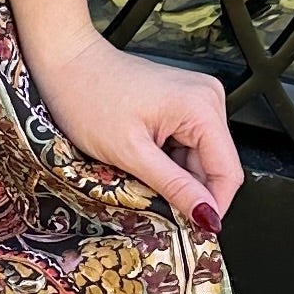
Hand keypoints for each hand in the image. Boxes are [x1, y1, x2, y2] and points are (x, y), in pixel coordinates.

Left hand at [28, 29, 242, 234]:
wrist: (65, 62)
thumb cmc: (87, 96)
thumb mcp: (130, 153)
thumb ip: (173, 187)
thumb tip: (206, 216)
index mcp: (201, 107)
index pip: (228, 172)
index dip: (212, 206)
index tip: (194, 231)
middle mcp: (207, 98)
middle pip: (214, 166)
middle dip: (188, 189)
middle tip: (150, 198)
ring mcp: (196, 98)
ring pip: (199, 158)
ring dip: (174, 175)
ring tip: (137, 168)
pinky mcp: (182, 102)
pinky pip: (187, 144)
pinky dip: (167, 159)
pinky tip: (141, 155)